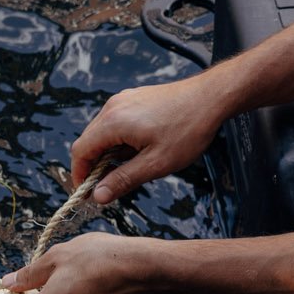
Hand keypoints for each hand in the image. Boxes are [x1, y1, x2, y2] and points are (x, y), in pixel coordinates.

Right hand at [70, 75, 229, 205]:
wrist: (212, 96)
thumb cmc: (188, 129)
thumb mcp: (156, 163)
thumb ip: (123, 180)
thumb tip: (98, 197)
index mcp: (113, 122)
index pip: (80, 152)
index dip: (80, 175)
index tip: (88, 194)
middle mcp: (113, 107)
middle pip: (89, 141)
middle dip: (94, 166)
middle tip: (110, 186)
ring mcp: (123, 100)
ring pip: (102, 132)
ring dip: (108, 153)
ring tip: (130, 168)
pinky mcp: (134, 98)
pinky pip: (115, 122)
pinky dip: (118, 140)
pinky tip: (139, 150)